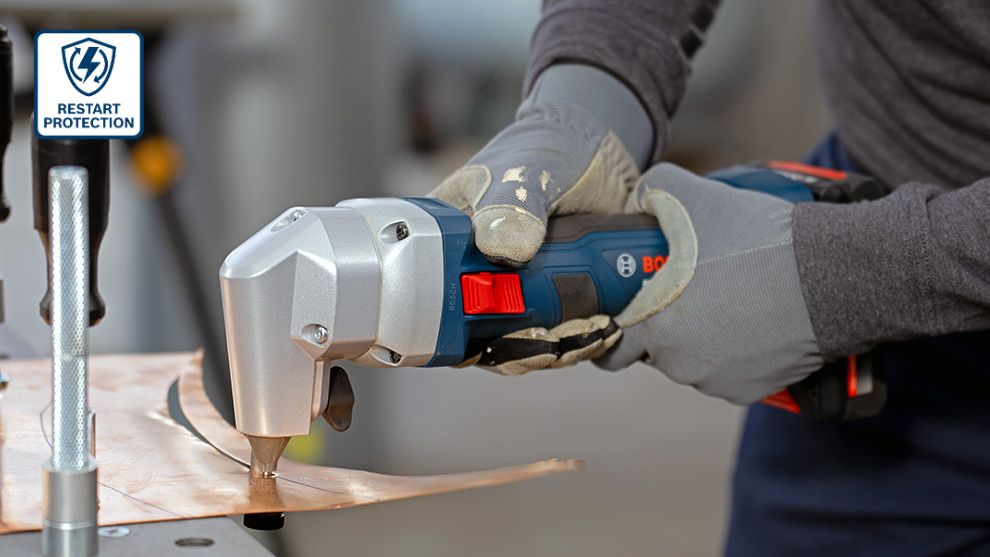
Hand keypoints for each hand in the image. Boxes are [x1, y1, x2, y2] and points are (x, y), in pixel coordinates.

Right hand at [430, 66, 647, 373]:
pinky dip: (585, 338)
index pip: (437, 305)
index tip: (499, 338)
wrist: (604, 147)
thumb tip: (504, 249)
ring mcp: (522, 290)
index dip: (462, 334)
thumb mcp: (526, 170)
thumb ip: (513, 204)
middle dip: (522, 350)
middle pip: (485, 337)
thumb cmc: (548, 148)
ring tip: (591, 333)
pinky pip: (566, 332)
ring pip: (529, 342)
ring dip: (560, 349)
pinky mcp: (561, 297)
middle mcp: (480, 275)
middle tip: (555, 344)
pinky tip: (607, 329)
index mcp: (449, 245)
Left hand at [596, 163, 824, 403]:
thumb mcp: (697, 197)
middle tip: (689, 289)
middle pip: (656, 349)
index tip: (631, 306)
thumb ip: (654, 190)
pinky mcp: (750, 391)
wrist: (832, 277)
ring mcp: (716, 382)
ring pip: (692, 360)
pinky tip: (752, 320)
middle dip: (666, 322)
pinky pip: (728, 372)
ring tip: (727, 298)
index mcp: (654, 328)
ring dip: (701, 337)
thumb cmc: (758, 241)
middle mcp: (679, 364)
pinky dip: (735, 353)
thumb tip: (642, 195)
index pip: (612, 347)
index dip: (618, 324)